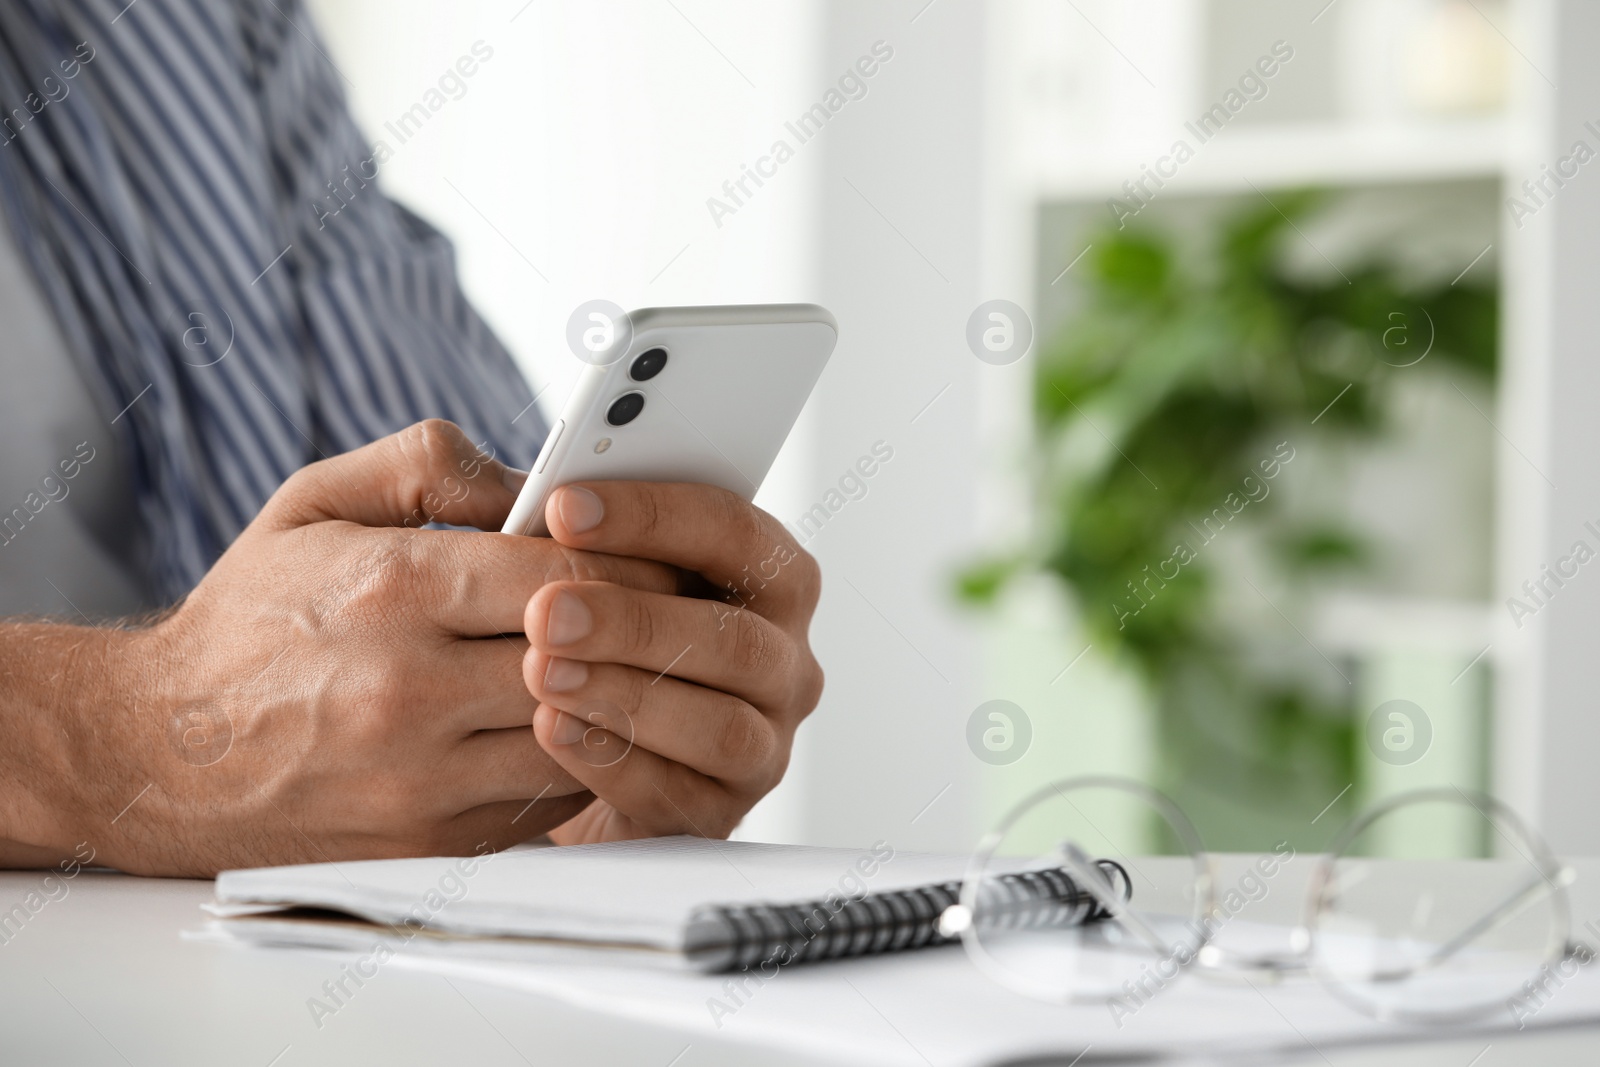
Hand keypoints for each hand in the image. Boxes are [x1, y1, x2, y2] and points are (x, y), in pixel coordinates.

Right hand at [34, 421, 683, 875]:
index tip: (664, 552)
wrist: (159, 755)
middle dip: (650, 628)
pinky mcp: (435, 839)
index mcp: (395, 589)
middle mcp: (413, 689)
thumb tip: (538, 478)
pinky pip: (551, 799)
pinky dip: (582, 759)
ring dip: (626, 700)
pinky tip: (587, 722)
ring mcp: (426, 777)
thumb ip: (430, 463)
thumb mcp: (316, 501)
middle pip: (592, 656)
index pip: (569, 574)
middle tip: (681, 607)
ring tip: (643, 665)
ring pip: (587, 735)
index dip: (637, 560)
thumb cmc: (249, 618)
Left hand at [522, 482, 823, 843]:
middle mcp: (778, 657)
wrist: (554, 756)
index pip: (733, 531)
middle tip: (545, 610)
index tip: (562, 507)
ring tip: (541, 674)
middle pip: (737, 636)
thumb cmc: (571, 637)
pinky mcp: (720, 812)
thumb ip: (550, 515)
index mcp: (761, 575)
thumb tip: (508, 491)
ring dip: (630, 695)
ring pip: (721, 724)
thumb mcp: (558, 560)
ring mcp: (759, 741)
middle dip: (638, 620)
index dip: (653, 516)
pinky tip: (552, 733)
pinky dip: (619, 764)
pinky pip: (685, 796)